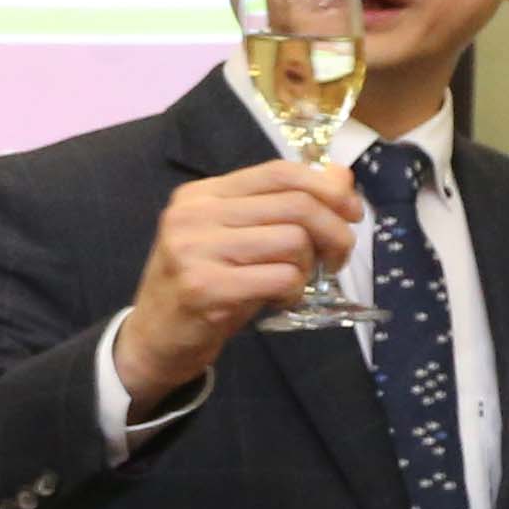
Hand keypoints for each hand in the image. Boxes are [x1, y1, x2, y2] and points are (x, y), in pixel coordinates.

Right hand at [114, 160, 361, 404]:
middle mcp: (194, 214)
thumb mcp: (241, 235)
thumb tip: (342, 175)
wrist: (156, 337)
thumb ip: (284, 204)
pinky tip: (279, 300)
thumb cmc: (209, 282)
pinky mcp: (204, 287)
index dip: (328, 188)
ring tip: (292, 282)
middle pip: (297, 205)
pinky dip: (294, 291)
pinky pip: (281, 278)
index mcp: (203, 194)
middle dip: (335, 232)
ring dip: (309, 267)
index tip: (352, 212)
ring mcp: (194, 249)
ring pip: (294, 241)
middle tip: (337, 258)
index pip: (279, 172)